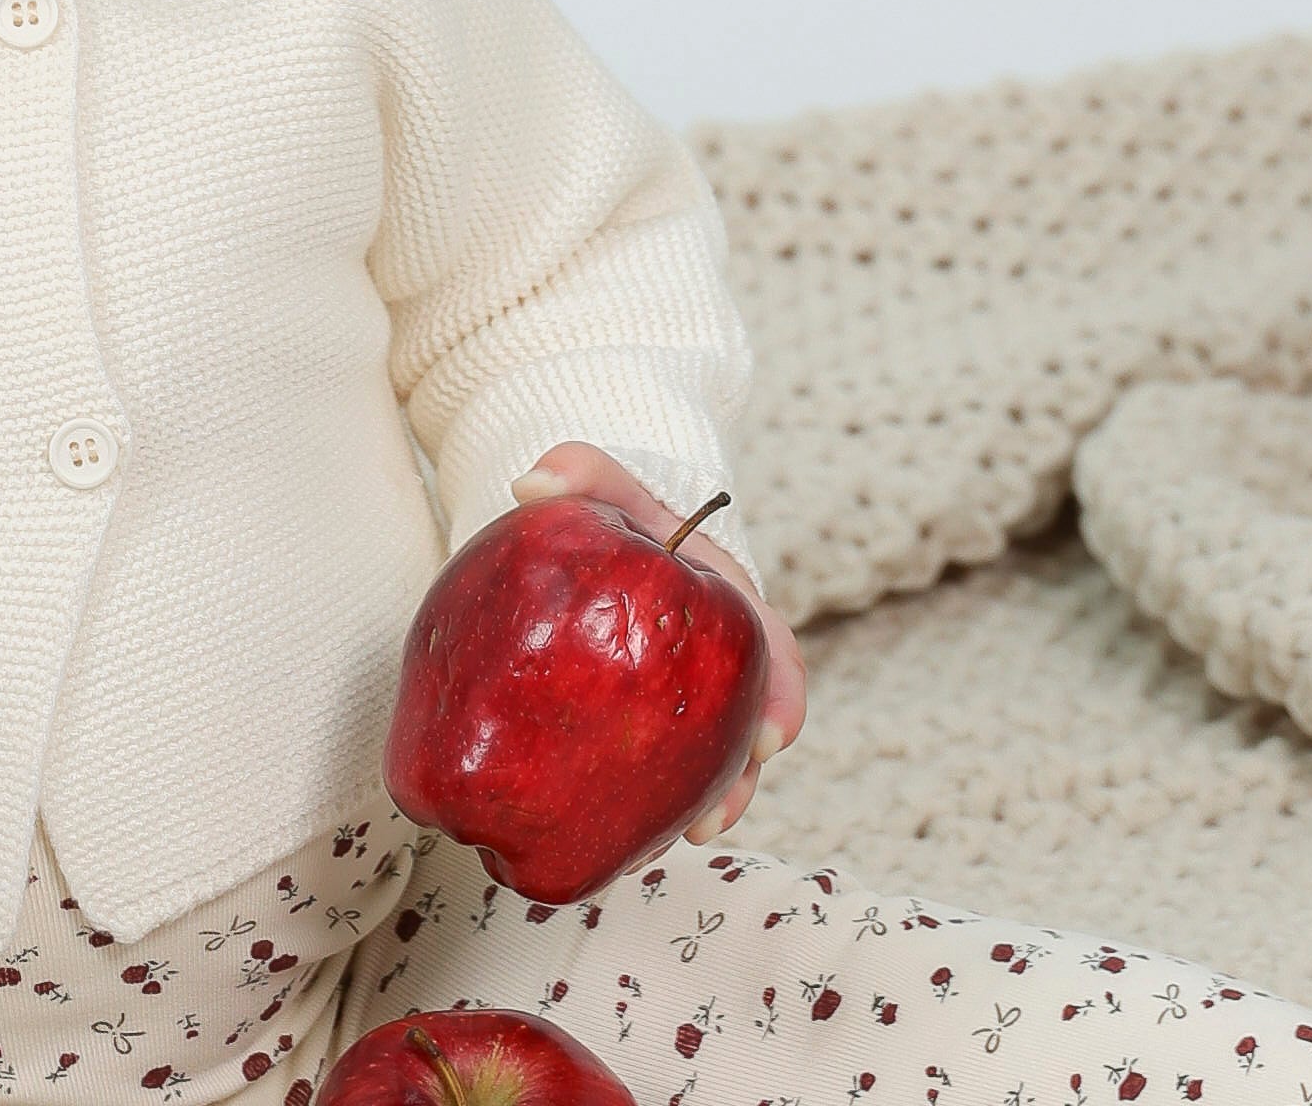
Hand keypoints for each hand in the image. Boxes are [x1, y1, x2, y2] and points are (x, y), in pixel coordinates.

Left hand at [510, 440, 804, 842]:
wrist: (584, 534)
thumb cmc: (605, 506)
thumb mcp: (601, 480)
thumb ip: (577, 468)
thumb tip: (530, 486)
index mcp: (727, 602)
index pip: (774, 651)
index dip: (781, 696)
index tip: (769, 736)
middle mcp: (715, 661)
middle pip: (745, 728)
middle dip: (738, 780)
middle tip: (709, 820)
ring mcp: (682, 698)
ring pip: (702, 763)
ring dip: (691, 806)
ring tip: (665, 844)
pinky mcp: (642, 723)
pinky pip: (650, 770)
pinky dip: (642, 803)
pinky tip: (611, 833)